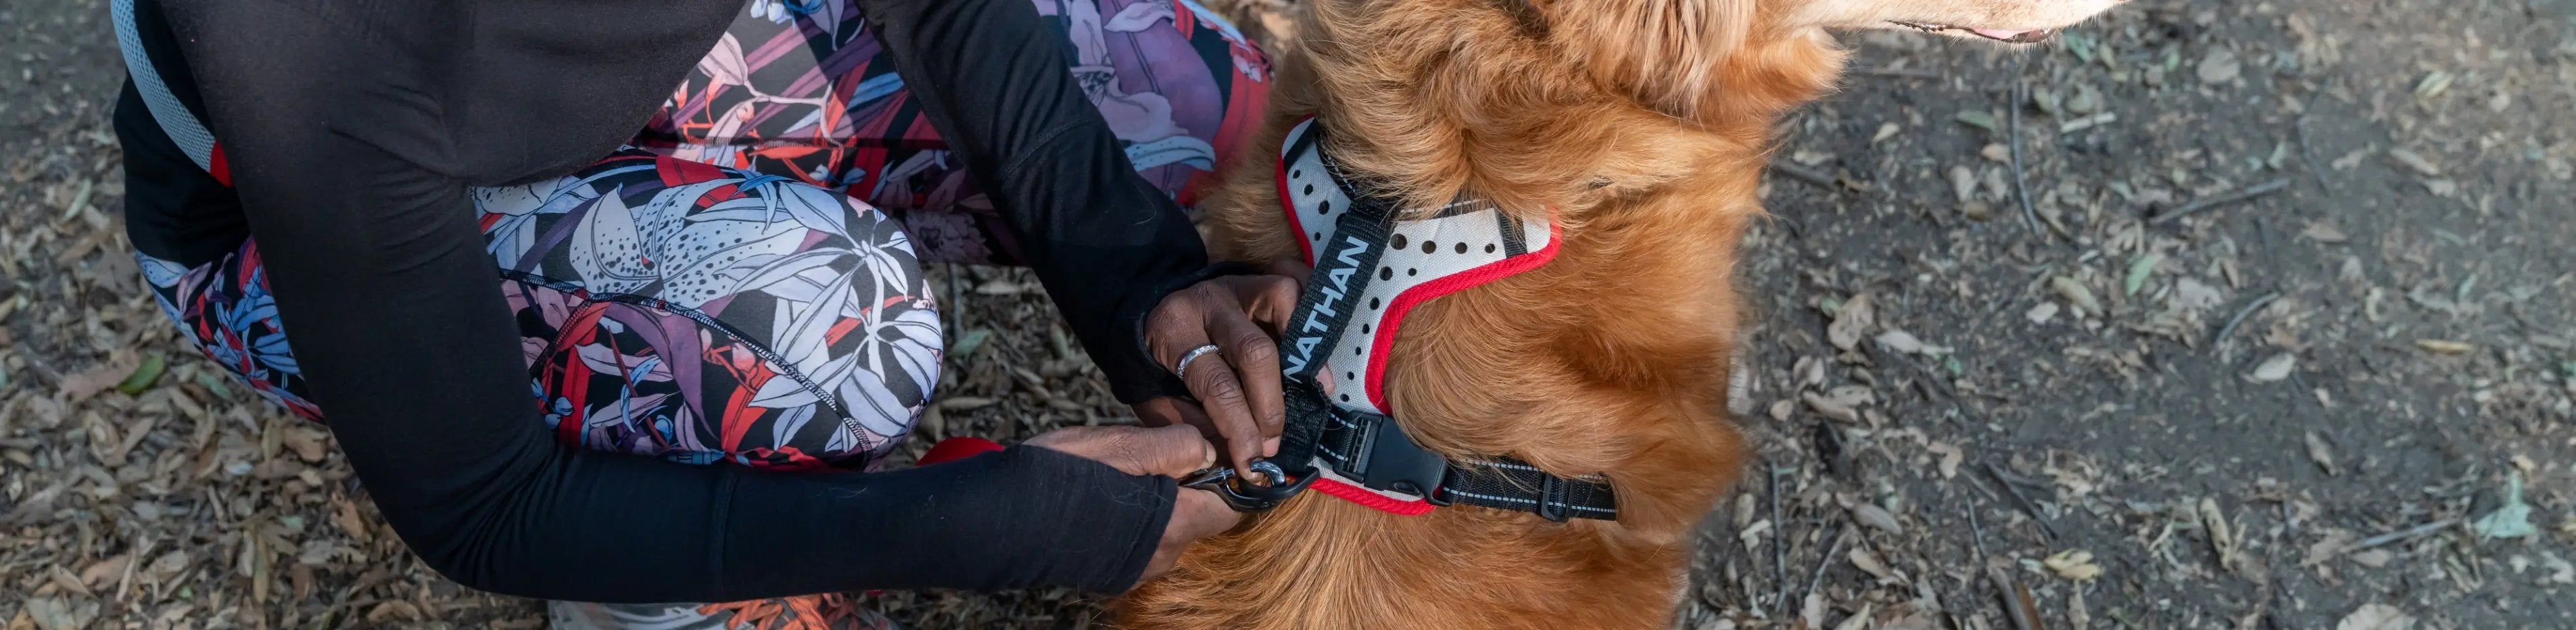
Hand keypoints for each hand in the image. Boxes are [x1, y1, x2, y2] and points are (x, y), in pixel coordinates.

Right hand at [1025, 424, 1242, 583]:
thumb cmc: (1055, 477)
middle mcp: (1161, 556)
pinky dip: (1140, 516)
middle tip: (1161, 447)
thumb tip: (1209, 449)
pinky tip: (1110, 493)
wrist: (994, 520)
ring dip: (1163, 498)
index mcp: (1171, 525)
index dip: (1231, 474)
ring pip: (1172, 527)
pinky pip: (1145, 540)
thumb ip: (1174, 447)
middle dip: (1191, 481)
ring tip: (1129, 467)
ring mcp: (1137, 569)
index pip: (1232, 506)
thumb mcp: (1120, 446)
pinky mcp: (1114, 572)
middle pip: (1202, 516)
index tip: (1212, 446)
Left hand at [1137, 272, 1301, 476]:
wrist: (1151, 312)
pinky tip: (1315, 353)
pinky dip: (1310, 316)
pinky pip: (1295, 285)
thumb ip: (1194, 422)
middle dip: (1270, 406)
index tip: (1251, 461)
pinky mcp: (1259, 279)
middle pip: (1254, 351)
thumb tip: (1238, 454)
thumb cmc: (1158, 363)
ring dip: (1302, 351)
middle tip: (1273, 443)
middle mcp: (1208, 301)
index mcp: (1175, 330)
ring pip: (1281, 302)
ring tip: (1311, 393)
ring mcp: (1237, 285)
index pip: (1217, 385)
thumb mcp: (1158, 395)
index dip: (1240, 428)